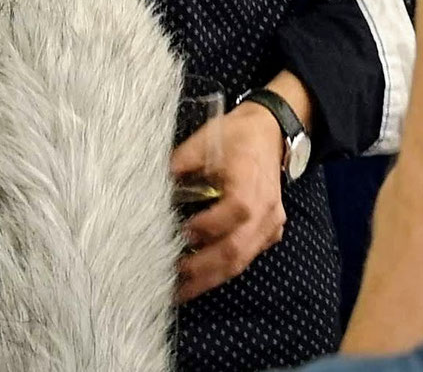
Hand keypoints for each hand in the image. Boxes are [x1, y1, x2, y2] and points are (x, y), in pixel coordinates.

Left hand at [173, 101, 286, 302]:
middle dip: (202, 270)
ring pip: (242, 261)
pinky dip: (224, 270)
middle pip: (236, 251)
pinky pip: (248, 257)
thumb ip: (179, 164)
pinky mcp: (270, 232)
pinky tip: (202, 278)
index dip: (204, 229)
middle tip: (173, 279)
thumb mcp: (205, 141)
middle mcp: (265, 211)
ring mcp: (271, 225)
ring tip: (182, 289)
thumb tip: (151, 186)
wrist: (270, 132)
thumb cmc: (238, 136)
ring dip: (211, 278)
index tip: (178, 235)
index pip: (229, 217)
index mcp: (250, 187)